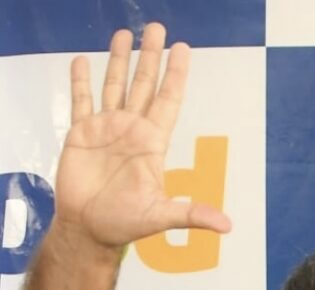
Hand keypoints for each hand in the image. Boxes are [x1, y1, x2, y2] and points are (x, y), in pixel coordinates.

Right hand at [55, 23, 230, 249]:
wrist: (89, 229)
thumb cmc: (125, 224)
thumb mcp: (161, 217)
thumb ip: (192, 216)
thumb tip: (227, 226)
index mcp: (151, 143)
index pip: (167, 100)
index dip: (175, 75)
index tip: (182, 49)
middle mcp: (131, 130)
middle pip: (144, 85)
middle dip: (150, 56)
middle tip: (156, 28)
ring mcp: (106, 129)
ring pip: (114, 86)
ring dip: (119, 60)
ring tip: (123, 34)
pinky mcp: (81, 134)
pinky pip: (81, 100)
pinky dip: (80, 81)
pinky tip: (82, 60)